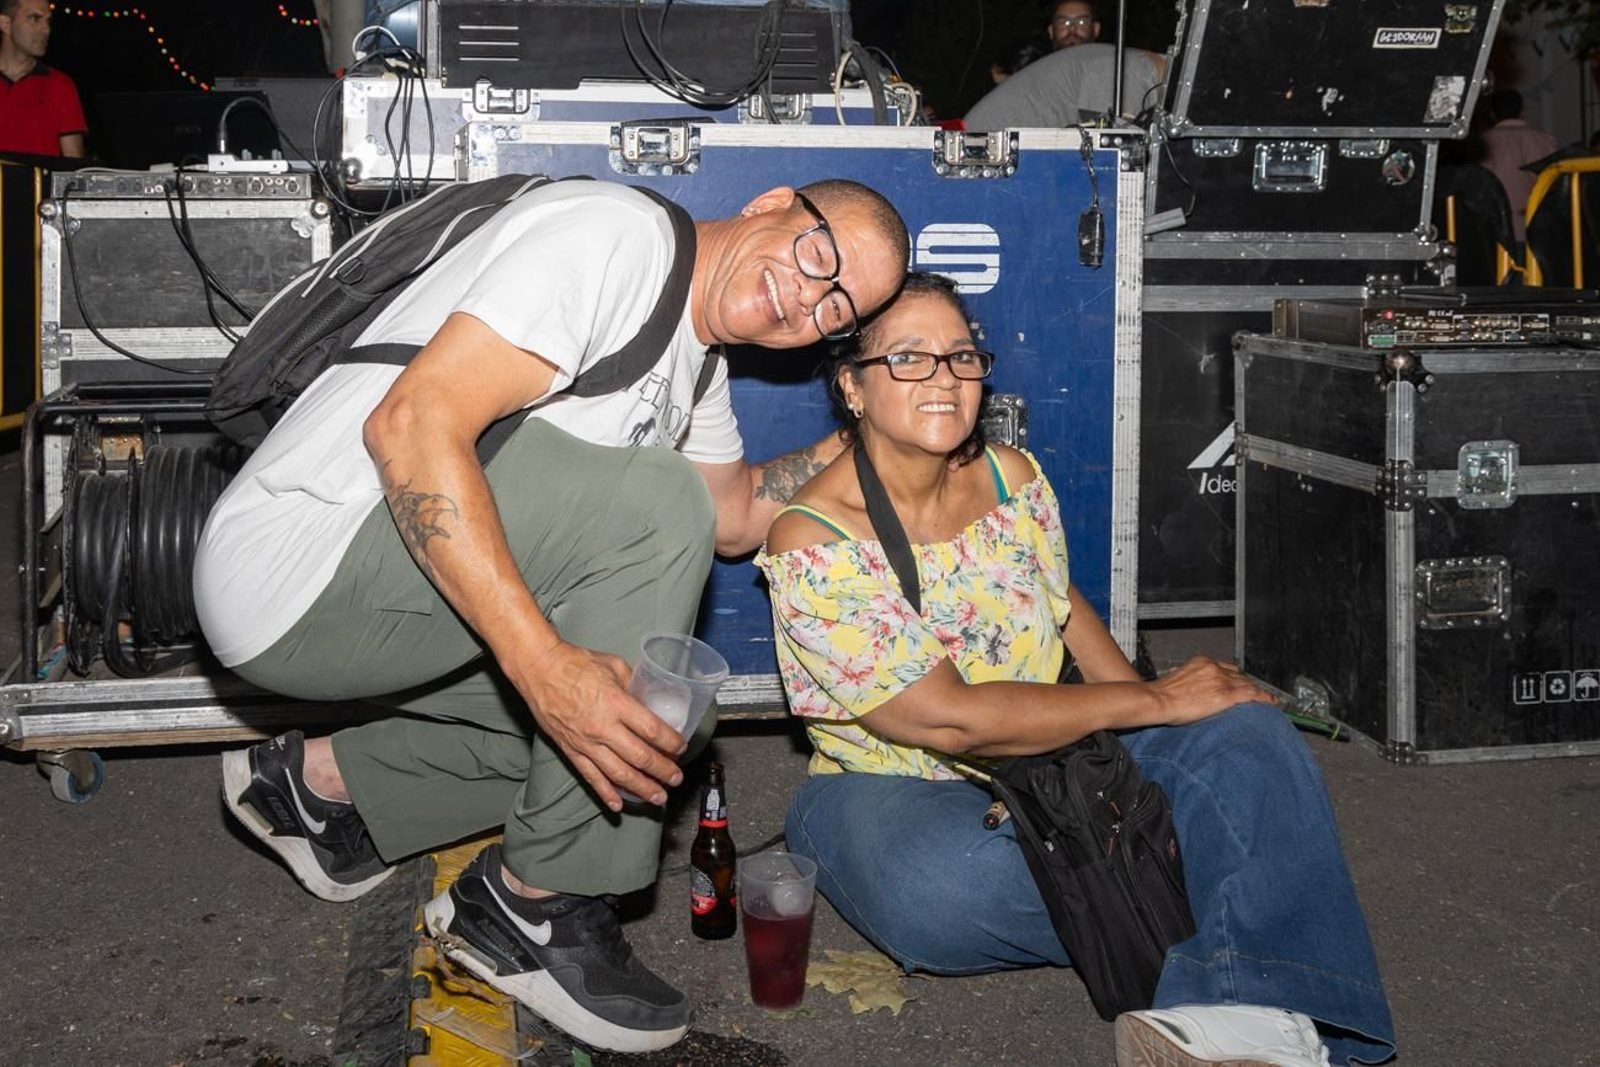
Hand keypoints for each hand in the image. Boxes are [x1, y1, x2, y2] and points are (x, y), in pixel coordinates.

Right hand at [511, 640, 687, 811]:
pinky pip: (591, 777)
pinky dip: (605, 793)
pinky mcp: (570, 750)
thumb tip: (648, 699)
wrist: (539, 669)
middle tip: (676, 778)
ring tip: (658, 797)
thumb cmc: (575, 663)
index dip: (671, 742)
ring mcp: (586, 742)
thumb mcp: (614, 665)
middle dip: (662, 770)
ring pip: (619, 774)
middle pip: (640, 757)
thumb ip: (634, 684)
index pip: (652, 730)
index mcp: (617, 704)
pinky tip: (618, 805)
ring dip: (641, 788)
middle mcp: (603, 728)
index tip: (680, 748)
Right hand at [1146, 655, 1276, 726]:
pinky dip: (1264, 698)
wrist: (1157, 700)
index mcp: (1203, 662)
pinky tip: (1271, 703)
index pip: (1227, 668)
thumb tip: (1198, 693)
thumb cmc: (1162, 695)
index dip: (1237, 677)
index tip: (1241, 682)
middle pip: (1239, 675)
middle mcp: (1214, 668)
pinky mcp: (1225, 695)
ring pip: (1247, 685)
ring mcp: (1221, 681)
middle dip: (1248, 685)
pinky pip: (1251, 695)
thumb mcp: (1179, 681)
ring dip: (1258, 692)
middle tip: (1257, 693)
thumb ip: (1194, 682)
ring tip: (1268, 699)